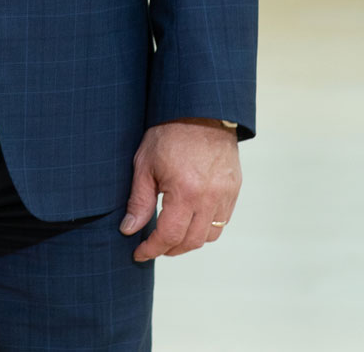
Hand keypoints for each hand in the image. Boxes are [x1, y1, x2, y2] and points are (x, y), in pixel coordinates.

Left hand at [121, 118, 239, 261]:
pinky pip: (222, 221)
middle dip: (169, 249)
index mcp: (185, 192)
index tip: (139, 253)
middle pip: (191, 241)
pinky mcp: (234, 190)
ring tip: (171, 237)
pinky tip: (190, 222)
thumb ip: (139, 201)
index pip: (169, 235)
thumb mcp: (145, 164)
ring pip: (210, 235)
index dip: (152, 249)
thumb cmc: (168, 133)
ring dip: (189, 242)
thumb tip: (129, 229)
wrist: (200, 111)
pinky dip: (206, 229)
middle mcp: (209, 198)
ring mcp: (225, 195)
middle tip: (153, 247)